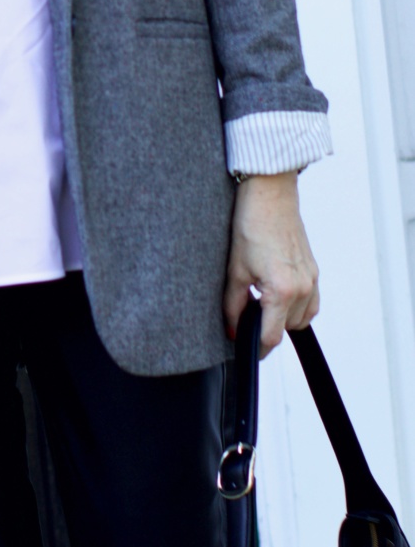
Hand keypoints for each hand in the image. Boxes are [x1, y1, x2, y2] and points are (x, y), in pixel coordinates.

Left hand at [223, 171, 318, 354]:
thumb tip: (232, 330)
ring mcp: (312, 279)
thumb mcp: (235, 270)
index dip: (257, 349)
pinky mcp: (314, 270)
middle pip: (288, 330)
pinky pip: (311, 303)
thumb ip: (233, 306)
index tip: (247, 350)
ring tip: (261, 301)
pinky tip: (277, 293)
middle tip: (246, 315)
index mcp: (282, 290)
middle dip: (267, 328)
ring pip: (302, 318)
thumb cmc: (251, 225)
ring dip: (283, 318)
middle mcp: (303, 288)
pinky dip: (296, 306)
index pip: (272, 336)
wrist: (270, 196)